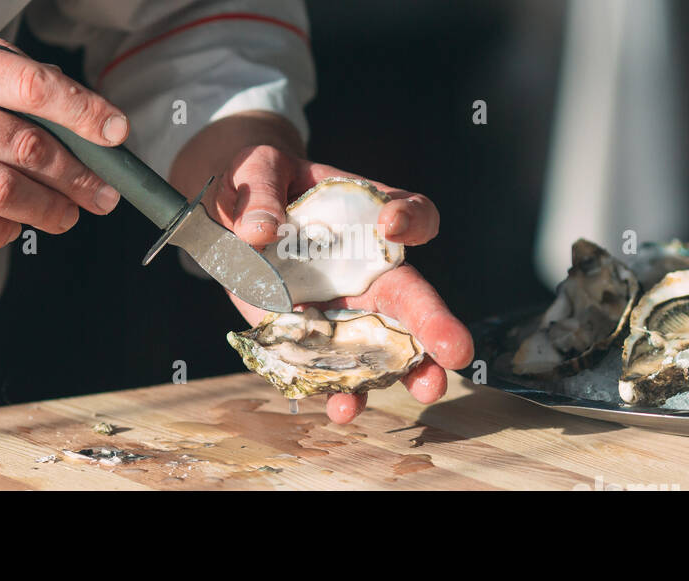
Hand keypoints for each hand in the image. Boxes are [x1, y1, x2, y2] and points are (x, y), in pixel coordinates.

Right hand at [0, 27, 126, 247]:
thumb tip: (56, 95)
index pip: (32, 86)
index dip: (84, 113)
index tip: (117, 133)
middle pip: (29, 147)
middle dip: (79, 176)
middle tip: (104, 192)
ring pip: (6, 191)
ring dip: (50, 210)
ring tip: (69, 216)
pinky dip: (3, 231)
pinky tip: (16, 229)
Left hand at [170, 112, 473, 424]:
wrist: (231, 216)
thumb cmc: (257, 183)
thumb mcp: (256, 171)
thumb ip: (260, 196)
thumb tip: (261, 230)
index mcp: (366, 218)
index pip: (411, 215)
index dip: (410, 220)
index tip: (391, 225)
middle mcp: (366, 268)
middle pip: (412, 295)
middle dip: (436, 324)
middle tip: (457, 350)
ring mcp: (343, 309)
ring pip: (385, 344)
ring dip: (407, 370)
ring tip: (425, 389)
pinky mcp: (311, 338)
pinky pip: (334, 369)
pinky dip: (341, 392)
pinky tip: (343, 407)